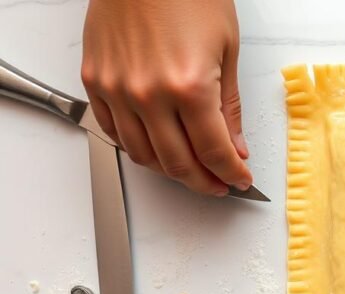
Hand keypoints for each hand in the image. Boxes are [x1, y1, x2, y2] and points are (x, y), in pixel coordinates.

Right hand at [81, 0, 250, 195]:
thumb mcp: (227, 52)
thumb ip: (230, 109)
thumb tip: (235, 147)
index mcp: (189, 87)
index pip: (213, 153)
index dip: (232, 173)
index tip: (241, 179)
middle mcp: (149, 94)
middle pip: (178, 164)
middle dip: (206, 182)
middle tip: (220, 183)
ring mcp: (117, 89)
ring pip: (143, 155)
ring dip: (171, 171)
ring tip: (193, 171)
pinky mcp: (96, 81)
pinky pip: (113, 131)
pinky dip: (137, 147)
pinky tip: (157, 148)